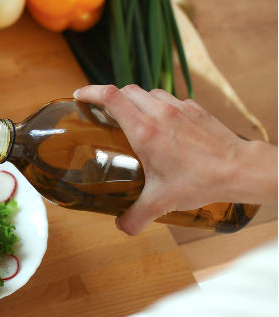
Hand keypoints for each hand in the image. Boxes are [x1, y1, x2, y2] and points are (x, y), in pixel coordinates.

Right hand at [74, 85, 277, 234]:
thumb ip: (135, 216)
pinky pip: (170, 100)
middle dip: (110, 97)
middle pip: (126, 90)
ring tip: (133, 117)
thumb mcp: (160, 202)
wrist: (239, 170)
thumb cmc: (200, 181)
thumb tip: (121, 226)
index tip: (79, 96)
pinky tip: (164, 125)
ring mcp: (179, 107)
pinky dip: (160, 106)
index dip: (89, 92)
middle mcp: (159, 112)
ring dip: (136, 100)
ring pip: (149, 92)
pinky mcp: (195, 109)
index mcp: (143, 129)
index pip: (109, 96)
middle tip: (102, 110)